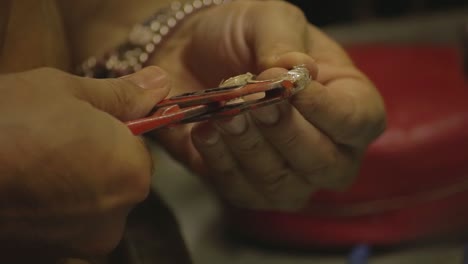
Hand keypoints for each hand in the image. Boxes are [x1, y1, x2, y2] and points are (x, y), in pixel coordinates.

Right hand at [0, 66, 168, 259]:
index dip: (113, 133)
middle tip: (52, 141)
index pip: (139, 150)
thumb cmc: (8, 123)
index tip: (84, 123)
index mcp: (132, 173)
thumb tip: (160, 84)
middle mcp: (115, 218)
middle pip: (116, 181)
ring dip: (71, 188)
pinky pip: (62, 227)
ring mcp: (80, 244)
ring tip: (32, 165)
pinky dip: (49, 211)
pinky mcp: (48, 259)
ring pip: (89, 206)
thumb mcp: (67, 91)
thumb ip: (122, 94)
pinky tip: (23, 191)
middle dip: (95, 161)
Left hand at [149, 0, 385, 210]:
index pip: (356, 121)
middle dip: (287, 133)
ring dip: (250, 147)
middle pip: (324, 164)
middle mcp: (327, 148)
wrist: (192, 53)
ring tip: (226, 112)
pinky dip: (220, 161)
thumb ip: (283, 42)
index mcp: (349, 102)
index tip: (292, 88)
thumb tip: (296, 71)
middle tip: (256, 102)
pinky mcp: (248, 189)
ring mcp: (289, 176)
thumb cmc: (243, 35)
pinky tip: (205, 130)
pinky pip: (241, 189)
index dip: (327, 110)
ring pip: (280, 183)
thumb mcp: (268, 19)